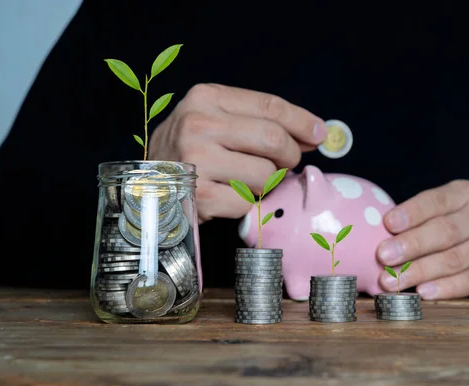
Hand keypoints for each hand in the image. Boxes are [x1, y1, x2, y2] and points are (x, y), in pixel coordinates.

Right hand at [149, 83, 327, 222]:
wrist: (148, 184)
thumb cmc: (190, 151)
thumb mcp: (215, 121)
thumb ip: (259, 122)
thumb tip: (314, 135)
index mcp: (206, 98)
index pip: (270, 106)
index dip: (303, 122)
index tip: (321, 135)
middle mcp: (198, 125)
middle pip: (274, 140)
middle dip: (290, 155)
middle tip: (284, 164)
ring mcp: (196, 162)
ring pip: (265, 174)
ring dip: (266, 183)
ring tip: (247, 180)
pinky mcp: (199, 197)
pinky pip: (248, 203)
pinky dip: (248, 204)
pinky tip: (230, 197)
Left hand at [376, 180, 468, 298]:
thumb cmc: (463, 224)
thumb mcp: (448, 208)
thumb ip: (420, 216)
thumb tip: (374, 232)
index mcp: (466, 194)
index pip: (437, 201)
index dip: (412, 212)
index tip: (388, 223)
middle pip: (445, 232)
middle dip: (411, 245)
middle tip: (383, 256)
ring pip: (454, 259)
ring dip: (420, 271)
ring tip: (393, 280)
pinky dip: (445, 288)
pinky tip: (423, 291)